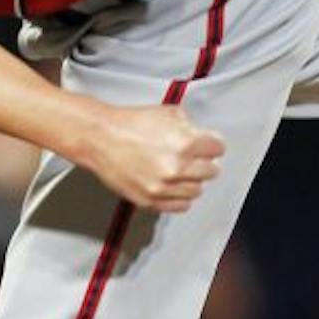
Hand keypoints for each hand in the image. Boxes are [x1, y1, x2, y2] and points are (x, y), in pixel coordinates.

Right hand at [77, 103, 225, 212]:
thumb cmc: (128, 124)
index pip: (218, 149)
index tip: (210, 146)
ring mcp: (163, 187)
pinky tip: (174, 187)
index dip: (213, 145)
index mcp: (185, 143)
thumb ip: (190, 126)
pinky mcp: (150, 200)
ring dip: (193, 181)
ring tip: (182, 172)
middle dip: (205, 163)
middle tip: (196, 158)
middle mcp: (176, 167)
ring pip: (197, 191)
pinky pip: (180, 206)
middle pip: (211, 172)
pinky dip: (180, 197)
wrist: (100, 137)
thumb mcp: (167, 113)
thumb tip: (202, 136)